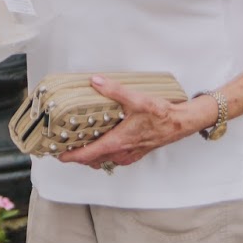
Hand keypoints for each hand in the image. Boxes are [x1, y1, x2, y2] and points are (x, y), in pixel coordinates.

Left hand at [57, 75, 214, 170]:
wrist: (181, 123)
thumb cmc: (162, 115)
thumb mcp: (137, 99)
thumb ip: (114, 90)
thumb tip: (96, 81)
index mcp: (118, 141)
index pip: (89, 155)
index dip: (72, 157)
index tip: (60, 156)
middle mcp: (122, 151)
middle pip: (94, 161)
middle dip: (79, 157)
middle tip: (66, 148)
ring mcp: (130, 154)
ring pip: (105, 161)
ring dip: (92, 157)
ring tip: (82, 146)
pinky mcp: (137, 152)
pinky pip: (116, 159)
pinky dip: (105, 155)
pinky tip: (105, 144)